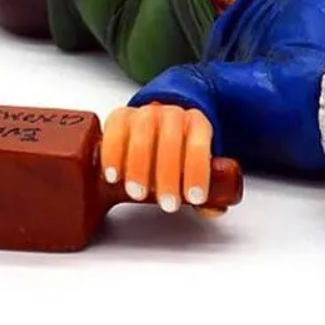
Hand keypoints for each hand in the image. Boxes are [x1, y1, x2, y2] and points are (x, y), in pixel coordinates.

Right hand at [100, 104, 218, 214]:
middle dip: (169, 176)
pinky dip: (112, 155)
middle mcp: (172, 115)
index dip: (197, 171)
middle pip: (170, 142)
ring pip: (142, 137)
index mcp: (197, 124)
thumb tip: (212, 210)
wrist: (157, 128)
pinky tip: (114, 176)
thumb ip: (209, 190)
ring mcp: (145, 114)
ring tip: (138, 194)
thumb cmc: (179, 153)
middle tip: (169, 203)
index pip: (199, 144)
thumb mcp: (197, 167)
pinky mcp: (120, 118)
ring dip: (139, 169)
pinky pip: (115, 132)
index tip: (194, 197)